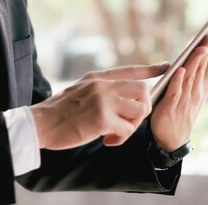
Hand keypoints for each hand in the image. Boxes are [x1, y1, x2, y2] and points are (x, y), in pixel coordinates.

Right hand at [30, 63, 168, 149]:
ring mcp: (103, 100)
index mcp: (97, 77)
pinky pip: (126, 129)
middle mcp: (102, 85)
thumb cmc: (59, 112)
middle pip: (142, 90)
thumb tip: (120, 97)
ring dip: (132, 126)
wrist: (41, 123)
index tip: (165, 67)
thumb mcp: (79, 90)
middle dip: (142, 108)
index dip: (150, 69)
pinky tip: (107, 140)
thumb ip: (99, 89)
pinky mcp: (102, 118)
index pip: (130, 70)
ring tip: (116, 132)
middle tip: (129, 121)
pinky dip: (120, 138)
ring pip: (139, 110)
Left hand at [150, 22, 207, 150]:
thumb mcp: (193, 88)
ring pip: (192, 75)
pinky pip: (175, 91)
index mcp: (203, 84)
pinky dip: (178, 81)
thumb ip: (198, 69)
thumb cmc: (181, 108)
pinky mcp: (171, 107)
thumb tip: (207, 48)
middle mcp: (197, 89)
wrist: (171, 138)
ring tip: (203, 44)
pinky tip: (180, 69)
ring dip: (198, 59)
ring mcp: (185, 98)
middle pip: (205, 63)